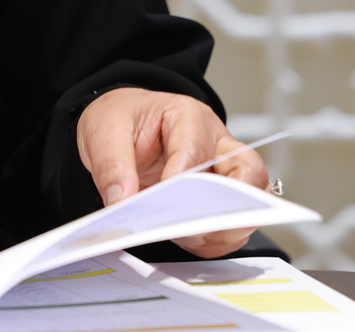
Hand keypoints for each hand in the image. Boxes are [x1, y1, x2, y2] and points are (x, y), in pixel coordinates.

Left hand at [75, 89, 268, 258]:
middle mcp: (215, 142)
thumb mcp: (103, 131)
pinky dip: (216, 239)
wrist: (121, 127)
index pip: (197, 150)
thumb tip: (123, 202)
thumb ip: (112, 166)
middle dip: (227, 205)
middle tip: (192, 225)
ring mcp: (222, 170)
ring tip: (187, 235)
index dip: (182, 180)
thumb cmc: (120, 120)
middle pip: (249, 171)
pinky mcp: (218, 198)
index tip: (162, 202)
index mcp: (187, 115)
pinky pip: (233, 225)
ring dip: (224, 227)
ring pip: (251, 201)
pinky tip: (188, 239)